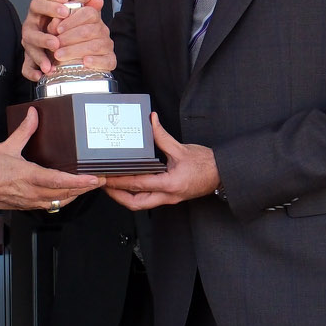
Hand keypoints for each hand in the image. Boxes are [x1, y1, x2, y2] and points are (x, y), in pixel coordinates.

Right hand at [0, 109, 101, 211]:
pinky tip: (66, 194)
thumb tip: (34, 115)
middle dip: (85, 188)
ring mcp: (29, 201)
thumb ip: (24, 131)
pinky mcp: (25, 204)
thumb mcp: (5, 146)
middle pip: (65, 194)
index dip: (79, 182)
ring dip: (75, 195)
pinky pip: (48, 205)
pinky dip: (61, 199)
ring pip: (58, 202)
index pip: (60, 181)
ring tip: (88, 187)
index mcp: (28, 177)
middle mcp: (31, 192)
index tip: (94, 179)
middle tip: (100, 181)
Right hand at [20, 0, 110, 83]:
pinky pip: (26, 66)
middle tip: (56, 43)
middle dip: (43, 38)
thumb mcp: (74, 13)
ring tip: (49, 65)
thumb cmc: (65, 23)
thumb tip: (98, 0)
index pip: (39, 5)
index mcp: (40, 11)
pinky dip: (32, 72)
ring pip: (29, 49)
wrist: (56, 38)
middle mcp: (32, 26)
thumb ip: (84, 7)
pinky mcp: (29, 58)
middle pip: (30, 30)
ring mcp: (30, 43)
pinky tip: (40, 76)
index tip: (65, 12)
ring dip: (39, 57)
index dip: (50, 7)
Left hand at [103, 117, 217, 210]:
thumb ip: (162, 136)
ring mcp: (169, 199)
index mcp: (169, 183)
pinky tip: (129, 185)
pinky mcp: (170, 197)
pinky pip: (148, 200)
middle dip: (116, 196)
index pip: (137, 184)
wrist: (222, 174)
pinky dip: (135, 194)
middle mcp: (167, 195)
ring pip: (140, 204)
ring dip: (124, 197)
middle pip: (134, 203)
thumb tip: (151, 121)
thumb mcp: (181, 149)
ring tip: (112, 185)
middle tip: (104, 185)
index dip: (118, 181)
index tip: (106, 177)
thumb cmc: (206, 164)